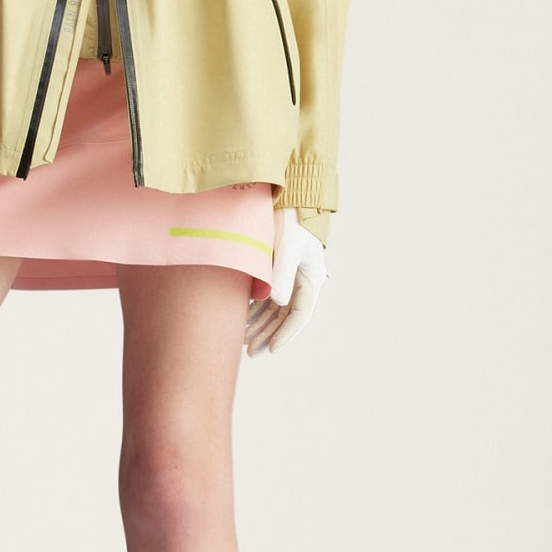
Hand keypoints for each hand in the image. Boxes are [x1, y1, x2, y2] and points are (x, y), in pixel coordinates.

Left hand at [244, 207, 327, 355]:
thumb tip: (277, 303)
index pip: (299, 314)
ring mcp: (287, 277)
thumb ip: (281, 274)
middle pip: (284, 316)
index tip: (272, 349)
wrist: (283, 199)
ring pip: (273, 310)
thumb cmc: (289, 220)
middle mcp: (300, 282)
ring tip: (243, 342)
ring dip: (259, 326)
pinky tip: (241, 322)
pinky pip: (265, 298)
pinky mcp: (273, 271)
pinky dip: (254, 311)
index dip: (286, 334)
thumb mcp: (286, 247)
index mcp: (310, 278)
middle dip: (268, 335)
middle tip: (251, 352)